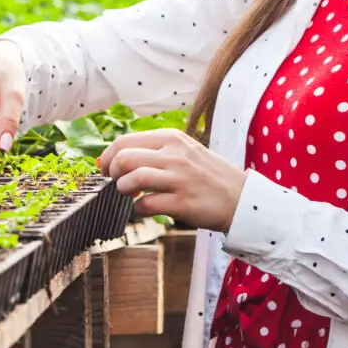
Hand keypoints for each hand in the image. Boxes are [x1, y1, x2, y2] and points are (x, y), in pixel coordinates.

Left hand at [98, 129, 247, 232]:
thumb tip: (118, 157)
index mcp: (173, 138)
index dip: (107, 156)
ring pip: (132, 179)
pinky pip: (145, 205)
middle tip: (116, 183)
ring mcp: (179, 179)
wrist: (242, 198)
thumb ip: (156, 150)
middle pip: (124, 158)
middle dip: (112, 173)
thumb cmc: (208, 175)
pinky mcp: (183, 203)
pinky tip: (145, 209)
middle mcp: (175, 154)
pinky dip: (137, 210)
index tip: (105, 168)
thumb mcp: (185, 150)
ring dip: (123, 190)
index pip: (125, 140)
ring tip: (130, 195)